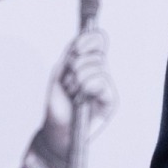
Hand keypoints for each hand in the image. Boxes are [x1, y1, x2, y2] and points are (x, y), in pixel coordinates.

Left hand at [37, 26, 116, 165]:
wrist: (57, 131)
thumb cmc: (57, 105)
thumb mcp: (59, 73)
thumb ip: (71, 53)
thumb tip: (85, 35)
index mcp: (89, 63)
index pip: (98, 41)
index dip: (89, 39)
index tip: (76, 48)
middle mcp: (101, 73)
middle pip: (97, 52)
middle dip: (77, 64)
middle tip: (68, 82)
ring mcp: (106, 86)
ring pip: (98, 66)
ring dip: (78, 78)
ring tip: (72, 93)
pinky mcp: (110, 100)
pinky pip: (101, 81)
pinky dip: (87, 86)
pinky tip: (81, 98)